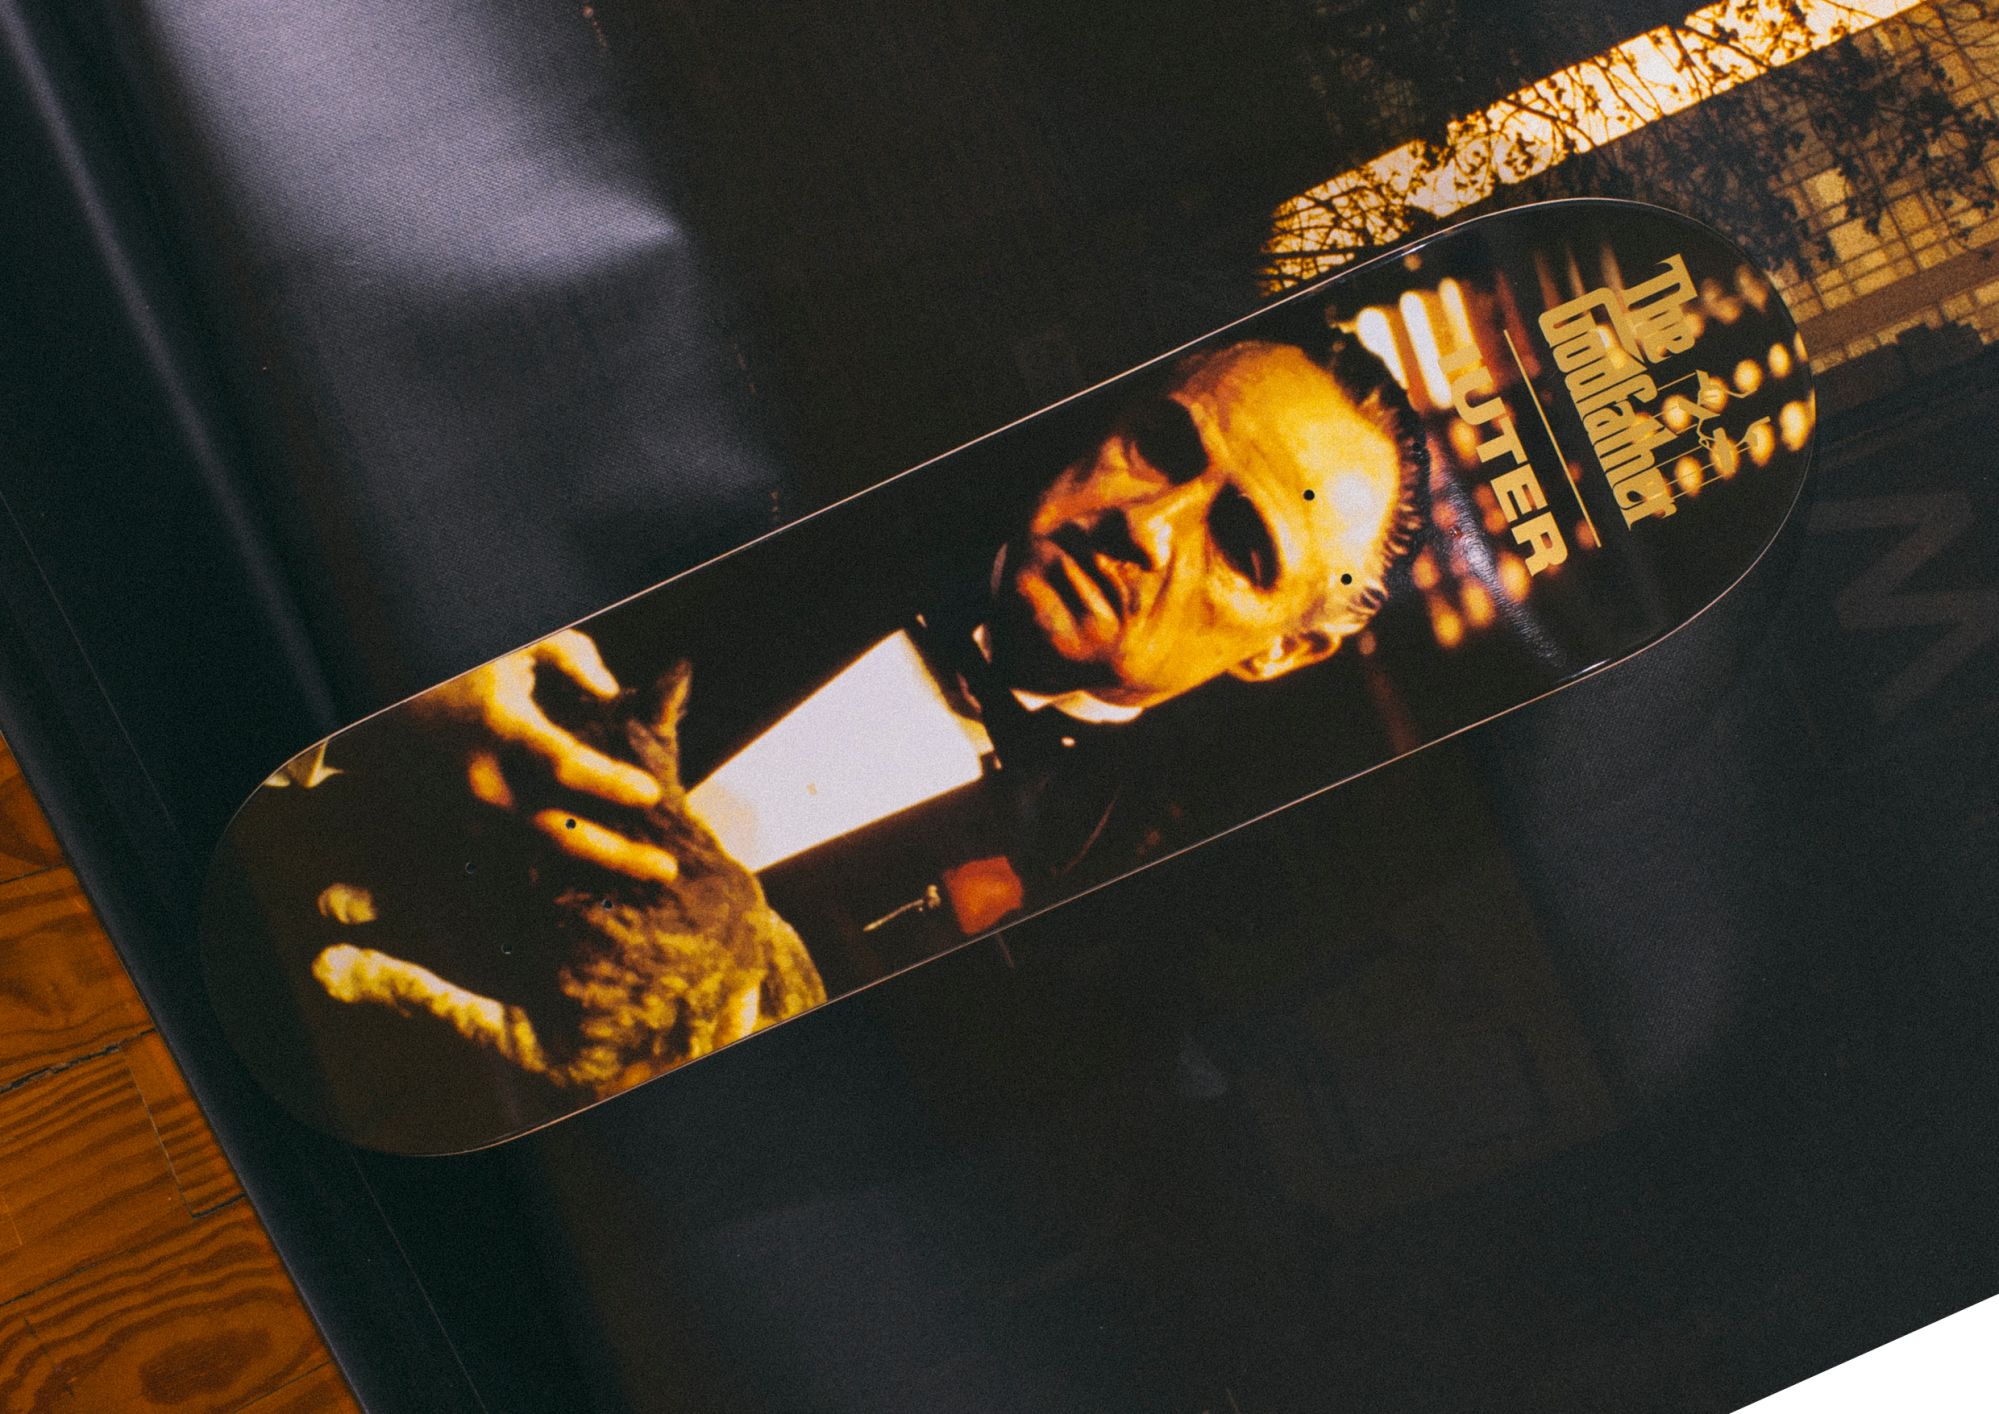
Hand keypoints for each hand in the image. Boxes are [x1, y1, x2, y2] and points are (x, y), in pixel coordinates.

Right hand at [417, 629, 681, 882]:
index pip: (561, 765)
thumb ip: (572, 658)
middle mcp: (481, 779)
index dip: (609, 783)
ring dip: (591, 871)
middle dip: (614, 854)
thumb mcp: (516, 644)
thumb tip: (614, 691)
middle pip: (553, 832)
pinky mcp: (459, 828)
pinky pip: (514, 859)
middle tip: (667, 869)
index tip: (653, 795)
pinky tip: (599, 882)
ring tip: (643, 878)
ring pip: (536, 857)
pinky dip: (558, 870)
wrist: (385, 708)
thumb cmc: (462, 668)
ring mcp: (466, 811)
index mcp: (498, 727)